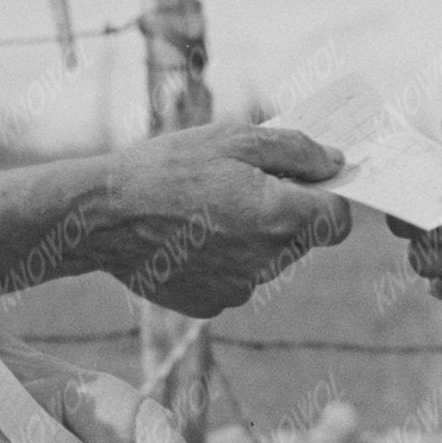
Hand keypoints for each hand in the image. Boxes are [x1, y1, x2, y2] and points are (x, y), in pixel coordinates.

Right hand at [85, 124, 348, 316]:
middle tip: (242, 185)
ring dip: (254, 237)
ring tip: (207, 210)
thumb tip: (335, 163)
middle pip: (302, 238)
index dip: (327, 197)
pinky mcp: (211, 304)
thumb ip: (296, 150)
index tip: (303, 181)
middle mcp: (267, 262)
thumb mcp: (235, 138)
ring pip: (269, 260)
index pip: (338, 220)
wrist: (103, 216)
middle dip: (286, 212)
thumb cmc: (168, 167)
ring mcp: (239, 288)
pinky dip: (224, 259)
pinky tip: (191, 236)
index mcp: (279, 217)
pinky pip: (236, 279)